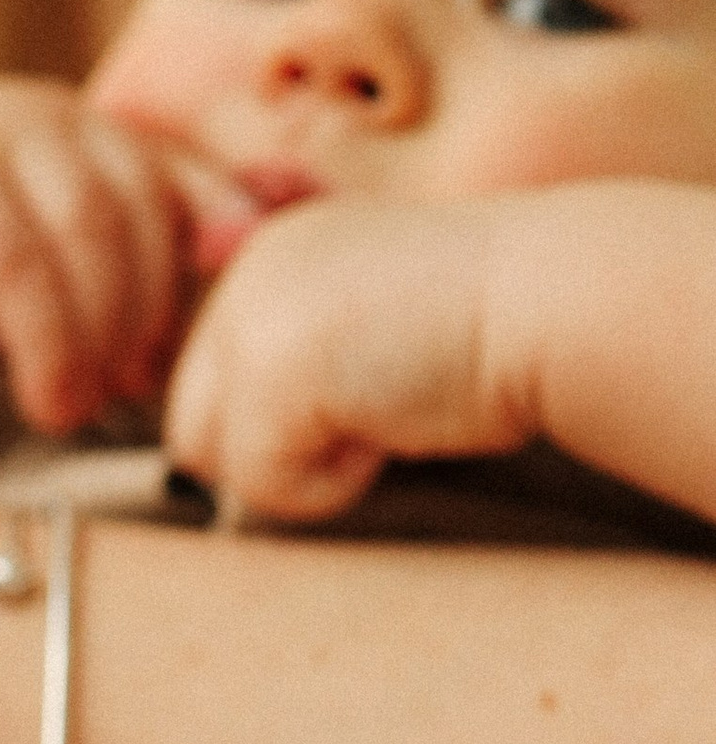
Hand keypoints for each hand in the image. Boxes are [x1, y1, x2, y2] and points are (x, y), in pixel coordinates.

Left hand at [165, 193, 529, 523]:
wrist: (552, 301)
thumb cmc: (486, 330)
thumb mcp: (367, 330)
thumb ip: (295, 368)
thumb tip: (216, 465)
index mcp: (268, 257)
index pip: (209, 390)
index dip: (281, 424)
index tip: (370, 390)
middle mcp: (244, 274)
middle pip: (191, 430)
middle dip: (276, 450)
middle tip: (377, 408)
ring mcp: (250, 316)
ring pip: (211, 462)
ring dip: (301, 467)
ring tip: (384, 410)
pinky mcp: (268, 370)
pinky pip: (262, 486)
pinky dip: (331, 484)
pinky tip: (393, 421)